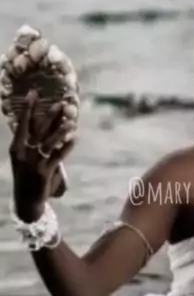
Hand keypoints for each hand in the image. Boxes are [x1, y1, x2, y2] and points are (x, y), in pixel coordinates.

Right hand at [9, 91, 76, 221]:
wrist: (26, 202)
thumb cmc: (27, 178)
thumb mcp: (24, 160)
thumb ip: (34, 144)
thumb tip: (49, 127)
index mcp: (16, 148)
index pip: (22, 124)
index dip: (28, 108)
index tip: (34, 93)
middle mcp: (23, 153)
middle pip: (39, 130)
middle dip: (50, 115)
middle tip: (61, 103)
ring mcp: (34, 163)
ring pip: (50, 141)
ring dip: (62, 130)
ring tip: (72, 120)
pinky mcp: (45, 172)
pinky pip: (59, 156)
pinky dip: (67, 146)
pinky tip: (75, 138)